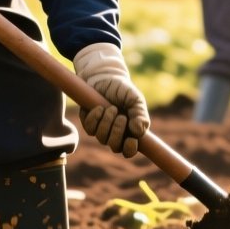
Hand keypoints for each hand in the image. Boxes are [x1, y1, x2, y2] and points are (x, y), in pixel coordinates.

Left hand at [73, 43, 149, 157]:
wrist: (107, 78)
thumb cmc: (124, 90)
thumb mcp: (136, 100)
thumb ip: (141, 115)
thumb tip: (139, 132)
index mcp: (130, 132)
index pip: (129, 151)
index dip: (130, 149)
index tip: (131, 139)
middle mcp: (115, 134)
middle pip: (115, 147)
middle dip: (117, 132)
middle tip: (121, 116)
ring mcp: (101, 130)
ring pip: (102, 138)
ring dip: (107, 123)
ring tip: (111, 108)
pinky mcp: (89, 123)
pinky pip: (90, 128)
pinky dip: (95, 118)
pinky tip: (99, 108)